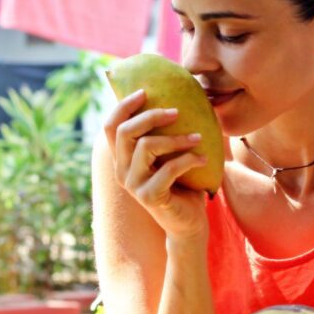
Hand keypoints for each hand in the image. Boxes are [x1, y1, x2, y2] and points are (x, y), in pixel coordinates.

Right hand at [103, 89, 210, 240]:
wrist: (188, 222)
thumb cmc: (182, 184)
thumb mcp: (169, 155)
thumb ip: (164, 134)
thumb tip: (178, 97)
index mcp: (122, 159)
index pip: (110, 126)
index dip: (123, 106)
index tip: (145, 91)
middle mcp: (122, 171)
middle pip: (124, 131)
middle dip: (151, 115)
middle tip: (176, 111)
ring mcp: (133, 185)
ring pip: (146, 146)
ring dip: (176, 138)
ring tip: (198, 137)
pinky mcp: (149, 197)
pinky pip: (169, 168)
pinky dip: (189, 159)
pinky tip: (203, 158)